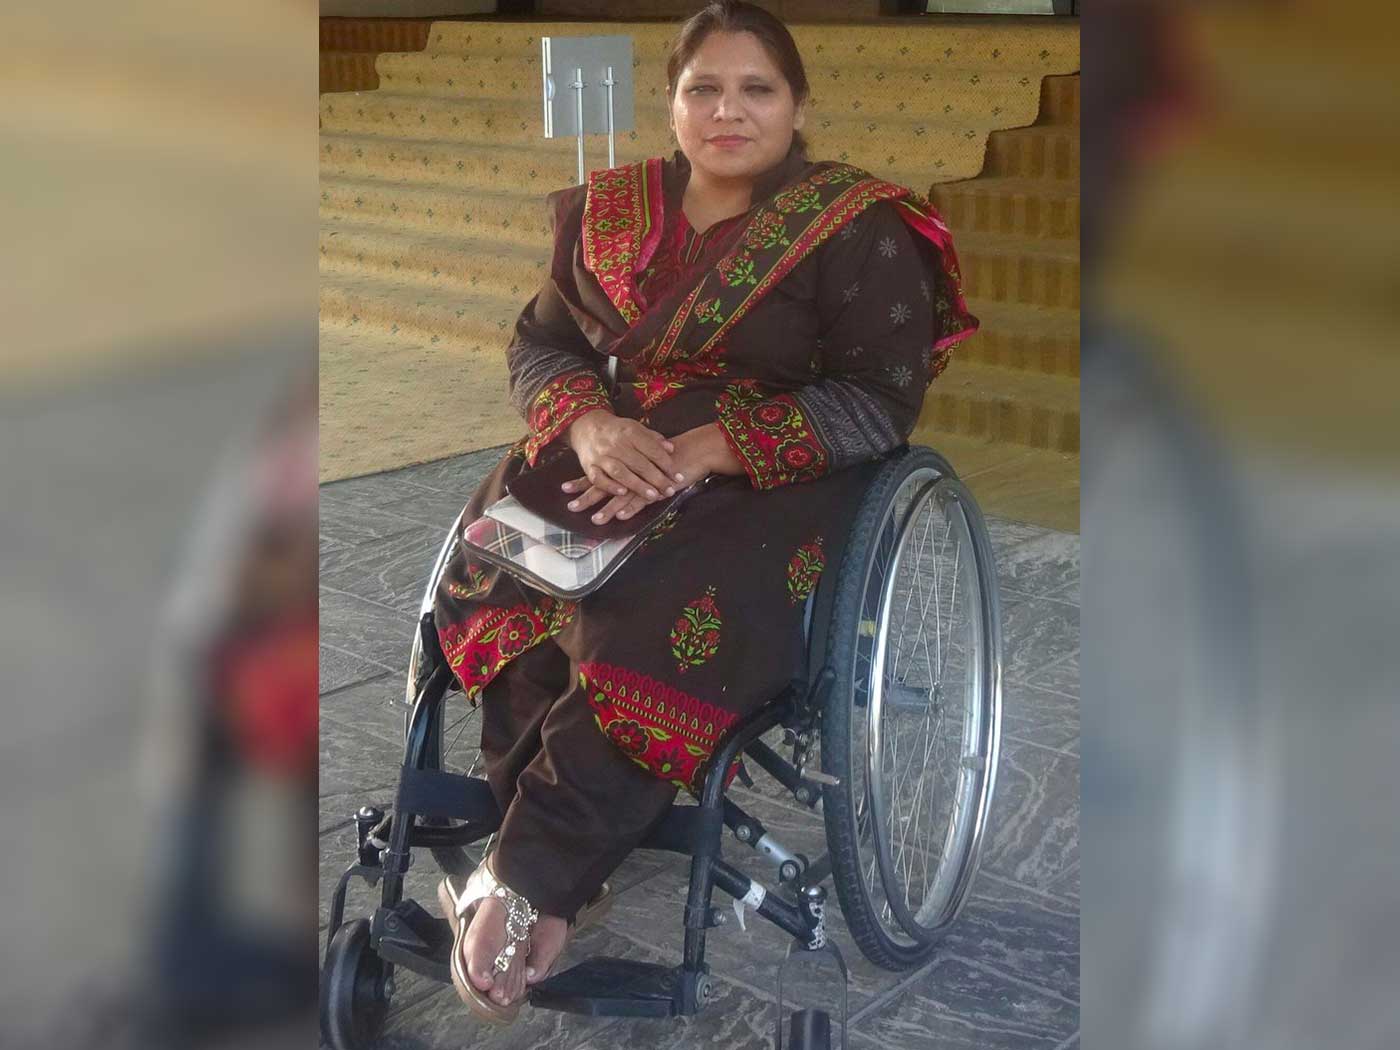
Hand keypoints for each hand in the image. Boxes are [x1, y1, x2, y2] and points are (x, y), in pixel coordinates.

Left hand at [563, 423, 744, 524]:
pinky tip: (622, 516)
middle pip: (605, 485)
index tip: (565, 488)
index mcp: (625, 462)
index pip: (599, 473)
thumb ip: (630, 462)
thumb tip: (614, 470)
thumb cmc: (667, 455)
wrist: (692, 450)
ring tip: (595, 520)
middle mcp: (630, 469)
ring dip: (608, 508)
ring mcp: (644, 479)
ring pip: (621, 495)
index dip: (582, 481)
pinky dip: (632, 508)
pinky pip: (642, 499)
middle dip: (587, 497)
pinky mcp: (658, 487)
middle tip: (571, 506)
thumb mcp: (645, 456)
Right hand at [564, 410, 682, 503]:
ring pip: (621, 472)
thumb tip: (671, 449)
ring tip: (653, 496)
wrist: (587, 426)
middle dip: (656, 478)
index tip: (677, 476)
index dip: (666, 464)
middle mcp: (616, 444)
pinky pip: (598, 478)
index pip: (652, 450)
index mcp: (630, 432)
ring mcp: (601, 455)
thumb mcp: (636, 428)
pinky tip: (623, 493)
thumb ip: (654, 439)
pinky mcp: (589, 466)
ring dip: (638, 485)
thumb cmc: (617, 431)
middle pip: (639, 463)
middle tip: (669, 490)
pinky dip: (610, 486)